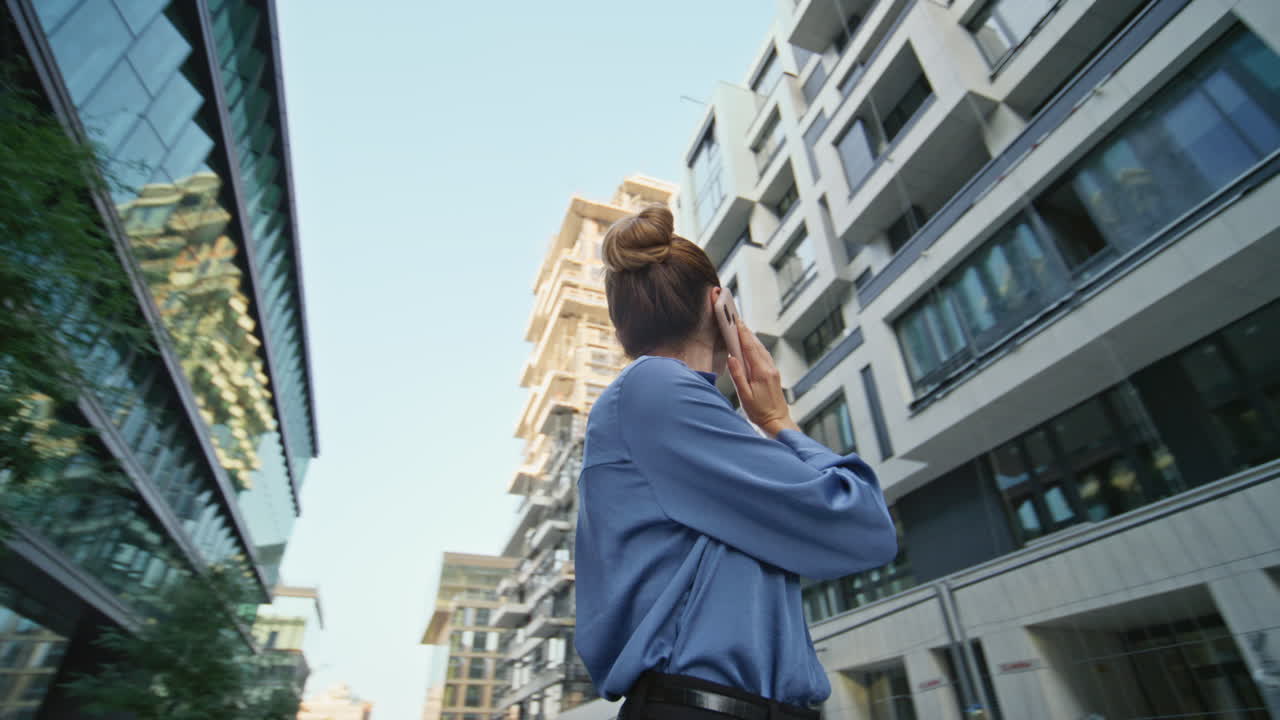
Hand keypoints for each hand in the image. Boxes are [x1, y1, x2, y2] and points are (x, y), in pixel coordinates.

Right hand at [726, 320, 798, 437]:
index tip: (735, 320)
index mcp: (761, 372)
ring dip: (751, 337)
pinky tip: (750, 345)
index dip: (742, 332)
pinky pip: (763, 355)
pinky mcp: (773, 373)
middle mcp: (769, 368)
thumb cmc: (759, 412)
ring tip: (741, 328)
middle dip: (745, 330)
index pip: (750, 347)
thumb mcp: (744, 396)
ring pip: (760, 348)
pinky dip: (755, 346)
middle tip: (736, 318)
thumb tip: (731, 358)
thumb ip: (737, 376)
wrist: (777, 421)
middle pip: (756, 344)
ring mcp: (772, 370)